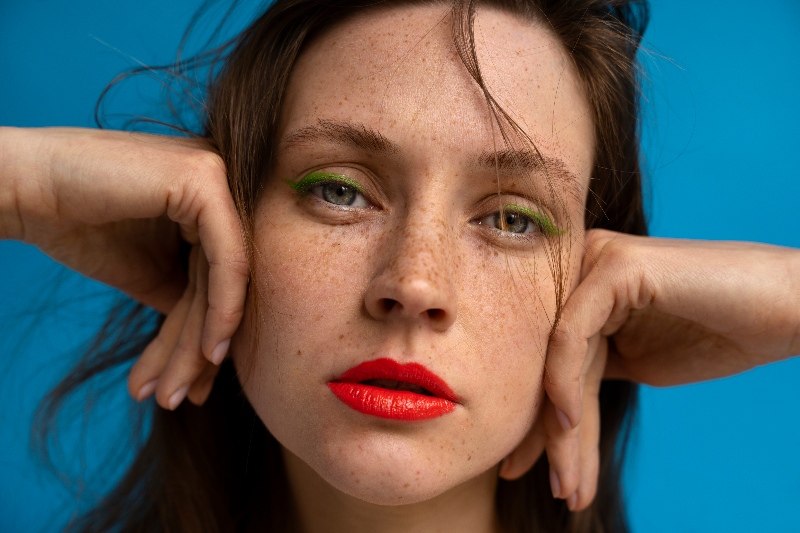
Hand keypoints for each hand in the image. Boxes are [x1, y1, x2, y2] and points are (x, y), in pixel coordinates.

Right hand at [1, 126, 248, 408]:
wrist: (21, 189)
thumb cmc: (75, 223)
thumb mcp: (147, 272)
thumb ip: (187, 295)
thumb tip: (219, 341)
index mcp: (212, 201)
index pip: (218, 280)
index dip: (203, 338)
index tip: (190, 387)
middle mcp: (224, 186)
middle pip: (221, 285)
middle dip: (198, 350)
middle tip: (179, 398)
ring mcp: (219, 178)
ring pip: (226, 282)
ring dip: (199, 344)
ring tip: (175, 393)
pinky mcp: (206, 181)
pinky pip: (228, 262)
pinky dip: (221, 312)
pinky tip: (208, 355)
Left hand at [502, 229, 799, 510]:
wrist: (787, 310)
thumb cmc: (720, 333)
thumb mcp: (636, 359)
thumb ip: (588, 371)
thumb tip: (545, 412)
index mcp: (582, 288)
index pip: (554, 364)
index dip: (549, 425)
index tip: (547, 476)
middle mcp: (580, 270)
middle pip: (554, 364)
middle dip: (553, 435)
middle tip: (558, 489)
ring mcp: (594, 262)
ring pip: (560, 358)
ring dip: (564, 430)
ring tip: (567, 485)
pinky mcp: (613, 265)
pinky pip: (572, 334)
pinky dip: (565, 382)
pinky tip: (569, 426)